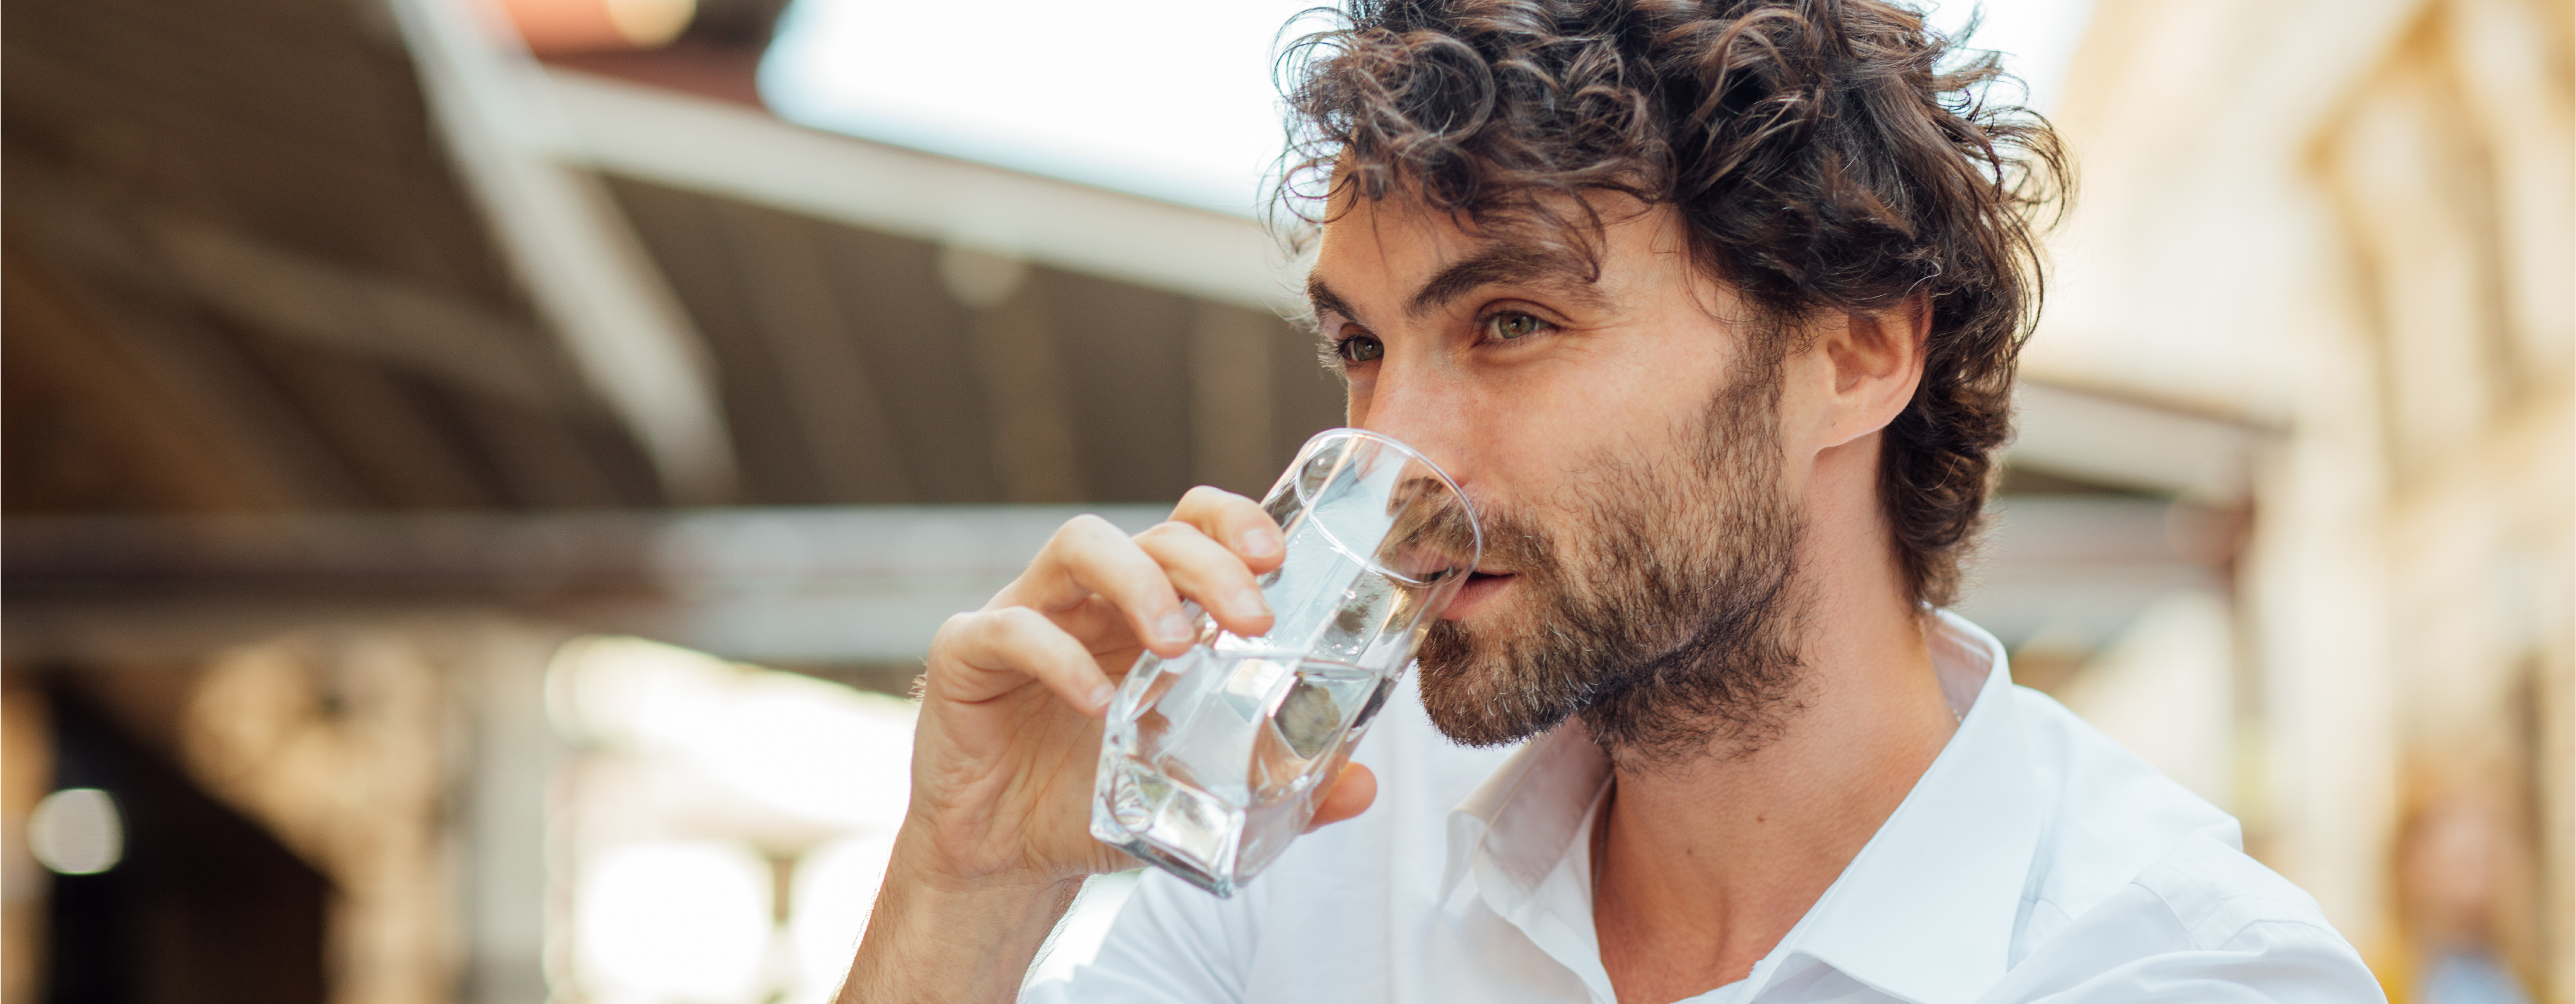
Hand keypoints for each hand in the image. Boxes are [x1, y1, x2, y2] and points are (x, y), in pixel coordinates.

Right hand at [844, 487, 1377, 1001]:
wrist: (1003, 859)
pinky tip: (1094, 702)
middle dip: (1209, 562)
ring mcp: (1026, 614)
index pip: (1193, 525)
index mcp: (1146, 611)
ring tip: (1176, 646)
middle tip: (1253, 617)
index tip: (1279, 559)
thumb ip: (1279, 788)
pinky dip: (1056, 656)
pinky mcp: (966, 652)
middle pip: (1152, 531)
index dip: (1235, 521)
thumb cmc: (1095, 802)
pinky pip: (1010, 627)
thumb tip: (1363, 788)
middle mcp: (1089, 598)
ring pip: (1080, 545)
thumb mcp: (1198, 796)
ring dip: (1139, 583)